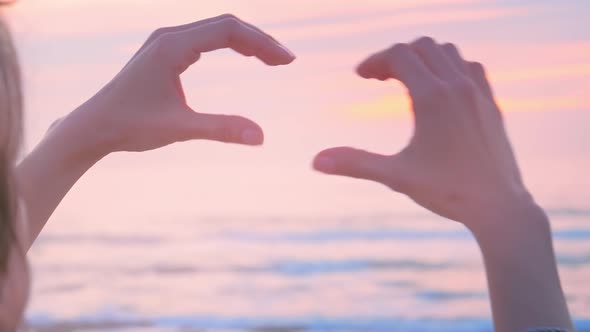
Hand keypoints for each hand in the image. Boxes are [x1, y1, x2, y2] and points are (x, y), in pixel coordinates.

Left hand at [65, 14, 294, 156]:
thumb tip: (261, 137)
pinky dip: (231, 44)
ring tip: (273, 60)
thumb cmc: (130, 125)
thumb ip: (221, 129)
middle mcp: (169, 36)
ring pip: (217, 29)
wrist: (93, 126)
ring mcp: (166, 41)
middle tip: (286, 61)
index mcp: (172, 46)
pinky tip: (245, 56)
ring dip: (247, 41)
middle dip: (260, 40)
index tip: (287, 62)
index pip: (228, 31)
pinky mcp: (165, 50)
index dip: (262, 43)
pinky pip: (206, 37)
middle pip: (226, 24)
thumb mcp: (179, 129)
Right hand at [313, 37, 530, 229]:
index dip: (374, 62)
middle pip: (422, 46)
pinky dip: (448, 66)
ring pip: (447, 51)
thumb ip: (354, 163)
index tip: (361, 78)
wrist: (499, 206)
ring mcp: (478, 92)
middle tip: (378, 79)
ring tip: (405, 80)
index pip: (399, 55)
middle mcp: (457, 86)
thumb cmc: (447, 191)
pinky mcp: (491, 103)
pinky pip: (469, 66)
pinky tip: (439, 90)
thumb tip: (315, 161)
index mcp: (432, 97)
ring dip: (422, 57)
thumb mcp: (395, 176)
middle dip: (395, 57)